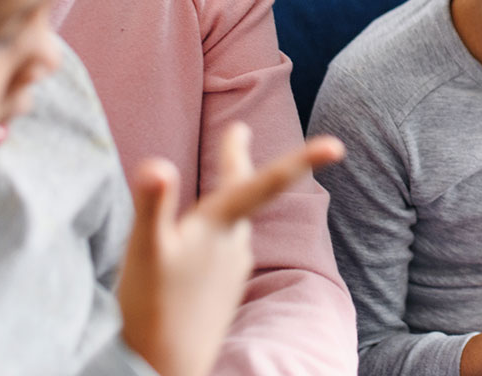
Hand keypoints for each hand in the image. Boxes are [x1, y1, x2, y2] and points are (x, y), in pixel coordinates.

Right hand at [117, 123, 344, 375]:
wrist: (164, 365)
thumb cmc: (152, 307)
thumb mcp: (145, 252)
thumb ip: (153, 206)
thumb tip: (157, 166)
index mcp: (220, 227)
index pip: (266, 183)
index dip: (302, 160)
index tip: (336, 145)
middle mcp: (234, 244)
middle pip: (245, 192)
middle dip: (238, 158)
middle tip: (239, 130)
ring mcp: (231, 267)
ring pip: (236, 219)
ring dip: (233, 193)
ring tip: (228, 170)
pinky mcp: (222, 286)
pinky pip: (224, 245)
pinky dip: (219, 227)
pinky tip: (207, 235)